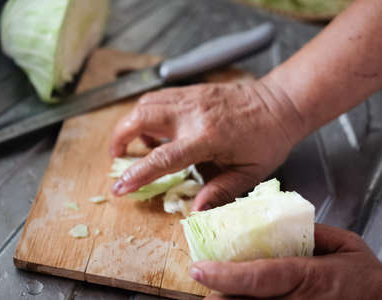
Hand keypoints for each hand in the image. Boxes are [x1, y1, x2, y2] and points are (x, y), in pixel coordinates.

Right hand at [110, 79, 304, 209]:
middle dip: (119, 136)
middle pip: (140, 117)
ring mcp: (190, 97)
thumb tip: (196, 212)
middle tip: (117, 156)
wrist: (280, 104)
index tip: (119, 187)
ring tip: (139, 143)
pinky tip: (157, 128)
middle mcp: (192, 114)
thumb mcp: (249, 173)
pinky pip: (159, 97)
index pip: (162, 158)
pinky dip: (148, 112)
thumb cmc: (268, 141)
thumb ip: (220, 192)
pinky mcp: (192, 90)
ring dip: (132, 123)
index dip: (136, 173)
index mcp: (206, 138)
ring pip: (145, 103)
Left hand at [190, 224, 381, 299]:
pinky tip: (239, 298)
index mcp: (307, 277)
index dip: (224, 275)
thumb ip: (310, 231)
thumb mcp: (344, 245)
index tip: (198, 268)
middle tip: (207, 276)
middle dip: (217, 293)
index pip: (257, 277)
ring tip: (219, 289)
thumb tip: (277, 222)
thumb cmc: (367, 280)